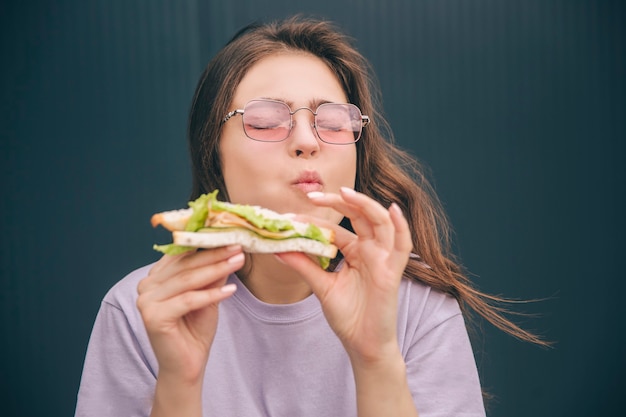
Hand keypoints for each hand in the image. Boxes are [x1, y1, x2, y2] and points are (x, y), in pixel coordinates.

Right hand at [136, 245, 243, 383]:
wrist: (187, 366)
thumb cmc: (195, 330)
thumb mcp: (208, 295)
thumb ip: (213, 274)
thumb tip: (229, 248)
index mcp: (155, 277)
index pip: (182, 254)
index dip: (207, 244)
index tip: (232, 237)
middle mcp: (146, 285)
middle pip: (185, 265)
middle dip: (215, 255)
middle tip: (238, 247)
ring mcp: (146, 301)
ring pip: (187, 280)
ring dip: (216, 269)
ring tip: (238, 261)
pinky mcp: (153, 316)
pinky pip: (187, 300)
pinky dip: (211, 294)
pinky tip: (231, 290)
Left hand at [275, 187, 412, 362]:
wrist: (363, 345)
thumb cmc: (348, 316)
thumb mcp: (321, 286)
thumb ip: (303, 265)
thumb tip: (277, 247)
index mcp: (356, 251)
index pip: (336, 227)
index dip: (314, 219)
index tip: (289, 217)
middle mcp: (371, 249)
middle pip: (359, 215)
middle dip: (338, 201)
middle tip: (312, 196)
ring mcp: (384, 258)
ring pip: (380, 221)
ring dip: (364, 204)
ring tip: (344, 193)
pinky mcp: (393, 271)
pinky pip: (402, 244)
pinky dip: (401, 225)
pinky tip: (393, 210)